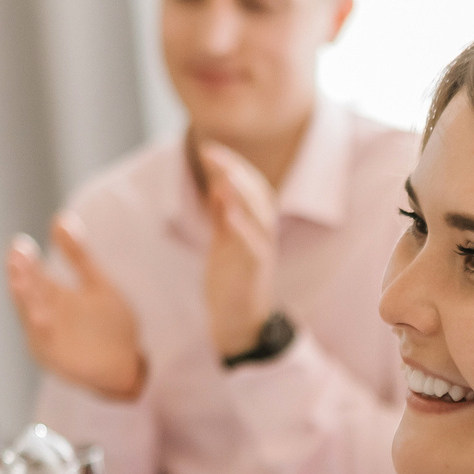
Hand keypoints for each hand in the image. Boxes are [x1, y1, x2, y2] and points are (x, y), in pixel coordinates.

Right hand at [5, 215, 142, 399]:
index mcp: (51, 298)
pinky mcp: (58, 362)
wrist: (127, 367)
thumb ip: (78, 256)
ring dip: (26, 302)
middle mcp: (44, 317)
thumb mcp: (97, 284)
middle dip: (21, 277)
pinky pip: (48, 346)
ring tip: (19, 281)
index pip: (32, 276)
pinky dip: (43, 333)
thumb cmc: (109, 326)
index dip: (25, 261)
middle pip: (28, 295)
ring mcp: (48, 341)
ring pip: (33, 319)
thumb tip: (59, 218)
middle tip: (17, 257)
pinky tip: (42, 318)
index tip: (20, 244)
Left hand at [194, 141, 278, 359]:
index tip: (211, 150)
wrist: (240, 323)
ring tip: (224, 174)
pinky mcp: (254, 271)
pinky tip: (227, 210)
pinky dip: (241, 226)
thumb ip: (223, 214)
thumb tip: (217, 184)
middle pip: (257, 194)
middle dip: (236, 171)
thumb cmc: (232, 283)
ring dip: (241, 193)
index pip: (250, 187)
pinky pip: (252, 245)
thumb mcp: (224, 243)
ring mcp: (260, 252)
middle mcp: (262, 235)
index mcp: (254, 226)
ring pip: (259, 215)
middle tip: (212, 152)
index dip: (234, 167)